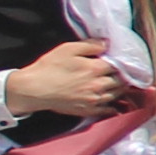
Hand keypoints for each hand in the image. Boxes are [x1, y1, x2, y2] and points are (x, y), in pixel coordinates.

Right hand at [5, 39, 124, 116]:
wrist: (33, 89)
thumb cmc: (49, 67)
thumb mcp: (68, 49)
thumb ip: (90, 45)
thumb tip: (106, 44)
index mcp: (95, 68)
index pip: (118, 65)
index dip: (120, 62)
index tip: (121, 61)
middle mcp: (98, 85)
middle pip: (120, 81)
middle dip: (122, 76)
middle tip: (122, 74)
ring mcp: (94, 99)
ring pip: (117, 95)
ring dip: (120, 90)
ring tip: (119, 86)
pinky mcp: (88, 110)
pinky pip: (108, 110)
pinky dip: (114, 107)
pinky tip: (115, 104)